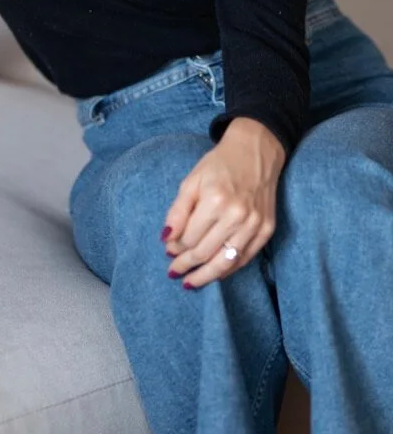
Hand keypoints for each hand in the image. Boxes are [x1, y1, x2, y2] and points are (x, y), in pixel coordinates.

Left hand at [161, 118, 284, 288]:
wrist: (256, 151)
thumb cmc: (219, 165)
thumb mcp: (191, 181)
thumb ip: (177, 211)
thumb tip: (166, 240)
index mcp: (215, 200)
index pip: (189, 238)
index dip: (175, 248)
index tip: (168, 251)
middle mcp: (237, 215)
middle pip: (205, 252)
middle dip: (186, 264)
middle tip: (174, 271)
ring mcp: (254, 224)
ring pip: (225, 262)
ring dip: (205, 276)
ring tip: (190, 282)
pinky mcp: (267, 230)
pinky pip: (245, 259)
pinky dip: (228, 269)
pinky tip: (214, 273)